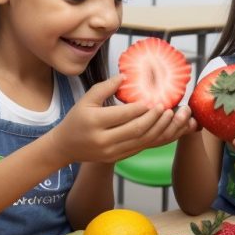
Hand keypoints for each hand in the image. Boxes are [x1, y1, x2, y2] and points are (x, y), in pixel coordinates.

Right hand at [52, 75, 196, 162]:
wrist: (65, 146)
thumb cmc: (76, 119)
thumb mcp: (86, 99)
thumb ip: (105, 86)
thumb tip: (125, 76)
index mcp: (94, 122)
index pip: (123, 114)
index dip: (141, 108)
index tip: (154, 99)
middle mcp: (103, 139)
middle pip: (136, 130)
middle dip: (154, 119)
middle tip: (166, 108)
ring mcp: (111, 152)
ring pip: (141, 141)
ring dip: (158, 129)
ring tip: (169, 117)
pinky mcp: (116, 158)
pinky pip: (139, 148)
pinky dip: (153, 138)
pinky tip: (161, 128)